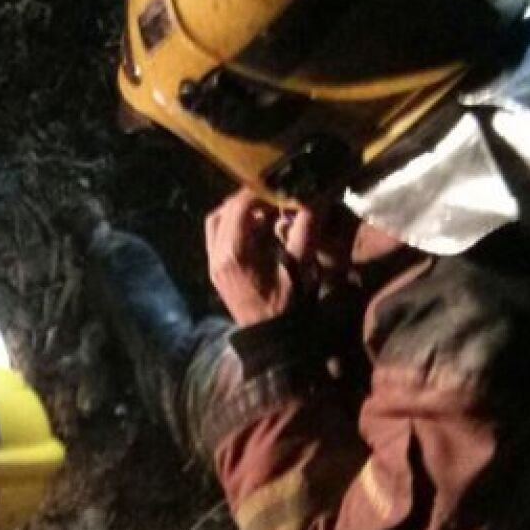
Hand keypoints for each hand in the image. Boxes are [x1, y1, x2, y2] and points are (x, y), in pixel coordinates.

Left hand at [203, 188, 355, 324]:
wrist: (272, 342)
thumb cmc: (288, 307)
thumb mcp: (299, 267)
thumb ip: (306, 229)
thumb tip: (316, 197)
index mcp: (233, 255)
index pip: (239, 207)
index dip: (260, 192)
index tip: (281, 188)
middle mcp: (216, 257)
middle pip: (224, 211)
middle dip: (249, 199)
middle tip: (275, 196)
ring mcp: (213, 264)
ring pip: (217, 222)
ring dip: (240, 212)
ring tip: (267, 212)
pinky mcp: (217, 270)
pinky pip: (219, 237)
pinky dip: (236, 226)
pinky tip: (260, 229)